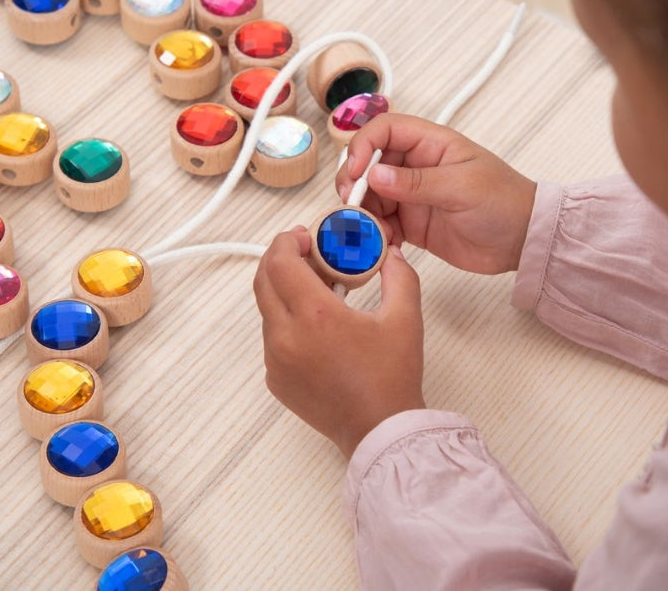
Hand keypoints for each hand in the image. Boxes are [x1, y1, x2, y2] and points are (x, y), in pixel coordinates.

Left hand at [253, 227, 426, 459]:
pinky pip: (272, 339)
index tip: (303, 237)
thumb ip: (399, 275)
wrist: (381, 430)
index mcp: (316, 316)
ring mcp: (276, 361)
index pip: (281, 262)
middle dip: (279, 259)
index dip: (287, 241)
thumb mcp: (405, 318)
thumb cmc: (392, 378)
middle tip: (304, 253)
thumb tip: (391, 254)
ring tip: (317, 292)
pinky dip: (287, 322)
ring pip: (267, 310)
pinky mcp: (276, 380)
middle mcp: (287, 337)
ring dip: (283, 291)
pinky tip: (316, 327)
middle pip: (263, 281)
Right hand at [337, 114, 536, 274]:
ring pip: (372, 196)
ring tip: (371, 230)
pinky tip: (383, 243)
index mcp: (431, 144)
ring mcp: (412, 196)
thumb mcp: (462, 187)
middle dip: (355, 182)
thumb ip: (416, 182)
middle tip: (353, 204)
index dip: (363, 145)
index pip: (385, 130)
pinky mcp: (412, 224)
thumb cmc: (504, 202)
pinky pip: (382, 224)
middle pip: (369, 164)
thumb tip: (373, 174)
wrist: (523, 241)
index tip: (357, 172)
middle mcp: (416, 166)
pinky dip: (376, 233)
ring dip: (363, 212)